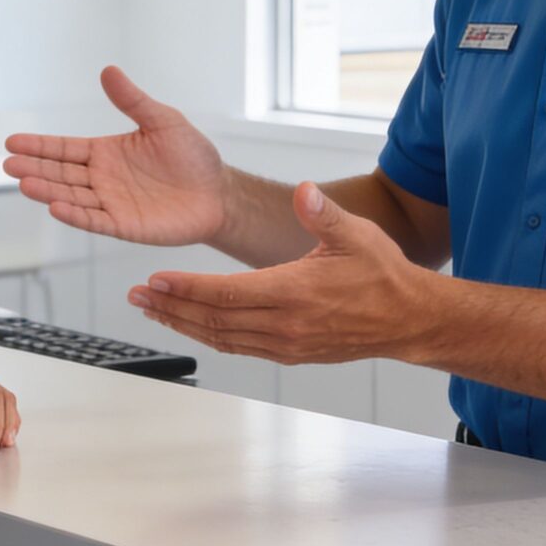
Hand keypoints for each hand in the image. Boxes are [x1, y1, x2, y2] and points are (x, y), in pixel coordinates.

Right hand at [3, 66, 226, 246]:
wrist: (218, 193)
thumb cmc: (192, 156)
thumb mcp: (162, 120)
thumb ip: (132, 100)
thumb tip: (108, 70)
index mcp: (106, 152)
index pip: (64, 149)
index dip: (39, 145)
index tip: (12, 142)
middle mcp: (102, 178)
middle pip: (60, 173)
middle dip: (34, 168)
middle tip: (8, 164)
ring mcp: (110, 203)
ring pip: (71, 196)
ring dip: (47, 190)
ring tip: (24, 183)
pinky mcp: (124, 225)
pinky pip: (94, 220)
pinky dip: (74, 214)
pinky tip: (55, 207)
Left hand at [129, 183, 435, 364]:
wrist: (410, 320)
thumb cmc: (383, 274)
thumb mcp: (356, 235)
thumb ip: (323, 213)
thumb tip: (302, 191)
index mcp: (294, 293)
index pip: (226, 294)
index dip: (186, 288)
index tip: (155, 281)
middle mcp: (285, 325)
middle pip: (213, 320)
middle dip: (170, 307)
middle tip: (136, 297)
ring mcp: (286, 345)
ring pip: (222, 338)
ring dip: (184, 325)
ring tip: (153, 312)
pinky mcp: (291, 354)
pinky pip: (240, 348)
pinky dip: (210, 338)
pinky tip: (192, 326)